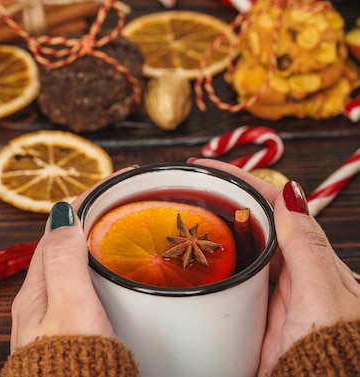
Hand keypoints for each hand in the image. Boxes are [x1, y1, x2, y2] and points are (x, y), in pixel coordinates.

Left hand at [9, 168, 133, 351]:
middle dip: (86, 216)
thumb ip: (65, 262)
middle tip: (119, 201)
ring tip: (117, 230)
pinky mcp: (65, 332)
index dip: (83, 200)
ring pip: (69, 265)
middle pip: (61, 243)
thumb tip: (62, 213)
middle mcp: (38, 299)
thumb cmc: (70, 365)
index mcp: (37, 287)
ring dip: (89, 242)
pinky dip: (93, 268)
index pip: (57, 227)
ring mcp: (50, 316)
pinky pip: (77, 286)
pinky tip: (109, 277)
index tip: (114, 180)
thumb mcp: (70, 309)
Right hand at [190, 158, 359, 375]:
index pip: (275, 206)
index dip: (243, 182)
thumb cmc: (335, 350)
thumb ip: (306, 247)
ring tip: (182, 219)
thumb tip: (290, 194)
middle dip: (221, 202)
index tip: (210, 168)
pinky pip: (226, 282)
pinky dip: (208, 269)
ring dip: (212, 234)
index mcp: (311, 257)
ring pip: (236, 251)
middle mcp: (290, 270)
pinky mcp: (251, 313)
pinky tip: (190, 263)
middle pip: (251, 224)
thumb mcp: (322, 296)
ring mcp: (269, 292)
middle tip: (187, 190)